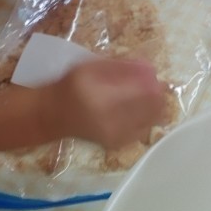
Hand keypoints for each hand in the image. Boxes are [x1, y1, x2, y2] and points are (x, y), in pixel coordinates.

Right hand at [51, 58, 170, 148]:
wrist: (54, 115)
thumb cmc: (72, 86)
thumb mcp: (92, 66)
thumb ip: (121, 67)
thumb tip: (149, 68)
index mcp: (106, 101)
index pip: (147, 92)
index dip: (152, 79)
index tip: (149, 70)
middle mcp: (115, 123)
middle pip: (155, 106)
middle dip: (156, 90)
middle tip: (147, 80)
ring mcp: (118, 137)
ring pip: (154, 118)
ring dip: (154, 103)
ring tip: (141, 94)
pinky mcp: (119, 144)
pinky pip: (145, 129)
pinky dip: (147, 117)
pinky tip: (136, 108)